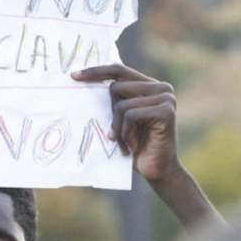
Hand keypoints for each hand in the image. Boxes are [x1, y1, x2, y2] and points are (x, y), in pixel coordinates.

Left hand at [73, 64, 180, 180]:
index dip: (96, 72)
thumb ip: (114, 100)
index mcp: (150, 85)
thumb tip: (83, 81)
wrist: (157, 170)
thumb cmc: (136, 145)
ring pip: (121, 104)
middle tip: (113, 135)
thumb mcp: (121, 119)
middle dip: (109, 114)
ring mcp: (166, 98)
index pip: (119, 70)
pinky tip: (132, 146)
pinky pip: (131, 115)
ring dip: (117, 128)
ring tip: (124, 143)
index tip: (74, 76)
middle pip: (116, 87)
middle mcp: (161, 87)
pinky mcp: (166, 111)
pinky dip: (126, 133)